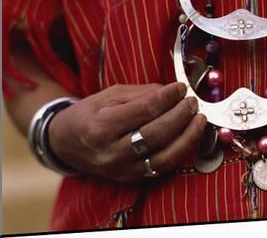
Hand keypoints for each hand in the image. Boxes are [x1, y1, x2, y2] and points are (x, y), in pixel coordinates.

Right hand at [48, 82, 205, 181]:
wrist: (67, 143)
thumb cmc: (90, 114)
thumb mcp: (109, 95)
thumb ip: (142, 93)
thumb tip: (172, 92)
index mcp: (102, 125)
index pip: (144, 110)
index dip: (167, 97)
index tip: (181, 87)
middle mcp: (111, 151)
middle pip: (156, 134)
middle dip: (180, 115)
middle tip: (192, 102)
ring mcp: (121, 169)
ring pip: (163, 156)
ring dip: (188, 136)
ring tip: (199, 119)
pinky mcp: (130, 179)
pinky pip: (162, 167)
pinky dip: (180, 151)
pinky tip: (190, 137)